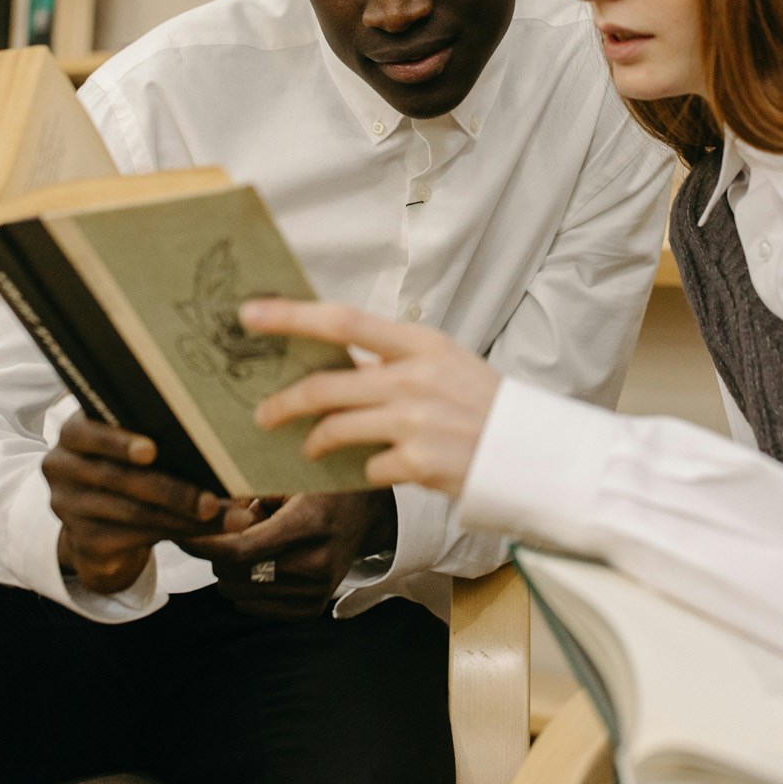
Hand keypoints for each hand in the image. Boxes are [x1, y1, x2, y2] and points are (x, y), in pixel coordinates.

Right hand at [44, 411, 221, 596]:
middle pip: (119, 479)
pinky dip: (183, 532)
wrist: (99, 522)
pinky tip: (213, 529)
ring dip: (186, 518)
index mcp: (74, 433)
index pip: (86, 432)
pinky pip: (139, 537)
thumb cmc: (128, 467)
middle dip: (172, 490)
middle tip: (212, 501)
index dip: (117, 442)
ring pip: (135, 513)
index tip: (151, 451)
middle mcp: (63, 468)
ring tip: (231, 518)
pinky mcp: (85, 540)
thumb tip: (220, 435)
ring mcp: (70, 508)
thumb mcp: (131, 447)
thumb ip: (157, 435)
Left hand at [181, 489, 399, 618]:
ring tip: (251, 542)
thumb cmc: (321, 486)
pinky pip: (254, 607)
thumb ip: (246, 494)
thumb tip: (198, 509)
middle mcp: (318, 561)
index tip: (180, 533)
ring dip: (231, 570)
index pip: (242, 549)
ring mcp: (318, 589)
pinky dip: (246, 587)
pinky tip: (261, 562)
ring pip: (240, 592)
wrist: (366, 515)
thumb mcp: (289, 476)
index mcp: (312, 521)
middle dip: (218, 553)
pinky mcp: (314, 607)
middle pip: (236, 574)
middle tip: (223, 529)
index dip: (204, 545)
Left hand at [241, 299, 498, 497]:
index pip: (344, 321)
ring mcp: (416, 421)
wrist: (532, 451)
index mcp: (421, 344)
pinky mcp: (419, 463)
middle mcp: (416, 378)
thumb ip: (393, 360)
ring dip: (315, 441)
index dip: (292, 317)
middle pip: (327, 384)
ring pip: (337, 429)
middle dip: (285, 401)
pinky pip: (368, 468)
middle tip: (262, 413)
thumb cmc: (481, 404)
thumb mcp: (443, 364)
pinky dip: (366, 470)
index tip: (250, 313)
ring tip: (309, 448)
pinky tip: (380, 468)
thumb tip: (332, 365)